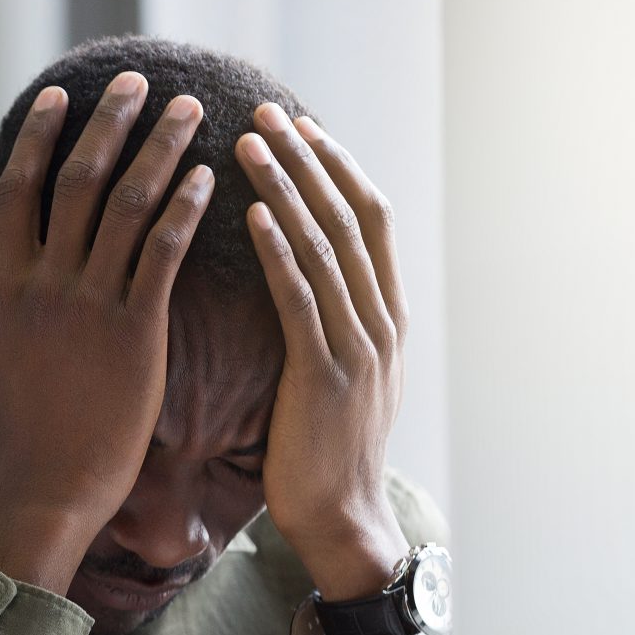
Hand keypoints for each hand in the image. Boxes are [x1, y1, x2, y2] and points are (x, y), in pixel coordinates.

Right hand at [0, 74, 212, 588]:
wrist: (45, 490)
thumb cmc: (14, 434)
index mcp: (8, 288)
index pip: (19, 193)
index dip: (38, 139)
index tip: (58, 98)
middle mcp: (46, 286)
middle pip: (75, 182)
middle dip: (107, 124)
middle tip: (136, 82)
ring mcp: (90, 307)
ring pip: (125, 206)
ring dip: (159, 150)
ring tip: (189, 111)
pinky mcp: (135, 333)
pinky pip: (162, 255)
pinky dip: (184, 210)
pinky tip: (208, 178)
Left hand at [239, 105, 411, 605]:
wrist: (342, 522)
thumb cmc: (323, 457)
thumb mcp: (339, 381)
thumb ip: (331, 329)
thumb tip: (307, 285)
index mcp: (386, 318)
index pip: (366, 221)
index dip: (335, 168)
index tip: (298, 128)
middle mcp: (381, 322)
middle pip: (348, 217)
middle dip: (307, 160)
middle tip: (266, 113)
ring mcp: (358, 347)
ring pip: (324, 247)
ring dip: (285, 189)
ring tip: (249, 144)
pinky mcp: (325, 376)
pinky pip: (301, 299)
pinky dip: (277, 250)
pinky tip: (250, 213)